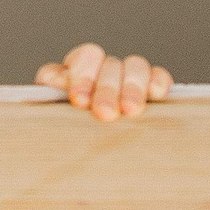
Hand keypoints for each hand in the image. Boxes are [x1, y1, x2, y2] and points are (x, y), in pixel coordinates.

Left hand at [34, 43, 172, 120]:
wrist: (77, 151)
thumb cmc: (63, 129)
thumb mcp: (52, 110)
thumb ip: (51, 94)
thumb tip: (57, 83)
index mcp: (77, 69)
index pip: (85, 58)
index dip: (83, 76)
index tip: (80, 101)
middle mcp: (104, 68)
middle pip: (110, 64)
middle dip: (107, 89)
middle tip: (105, 113)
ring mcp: (129, 77)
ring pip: (135, 66)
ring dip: (132, 87)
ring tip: (130, 110)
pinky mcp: (151, 89)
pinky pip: (158, 77)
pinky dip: (158, 81)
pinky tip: (157, 94)